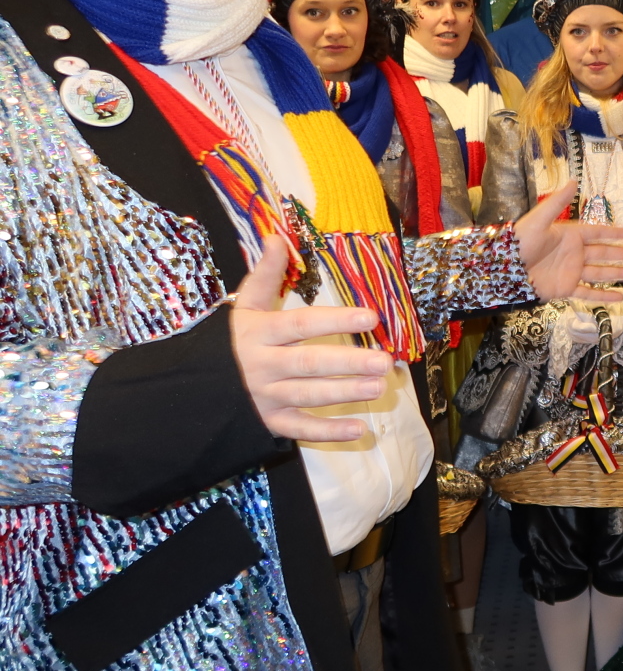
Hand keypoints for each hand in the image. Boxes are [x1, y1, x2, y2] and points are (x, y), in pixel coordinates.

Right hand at [232, 237, 395, 443]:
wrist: (189, 386)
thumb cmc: (228, 340)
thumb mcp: (243, 306)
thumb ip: (265, 274)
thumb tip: (277, 237)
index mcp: (260, 333)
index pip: (302, 324)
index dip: (336, 321)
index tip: (372, 317)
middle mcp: (262, 365)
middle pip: (310, 363)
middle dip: (348, 363)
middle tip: (385, 362)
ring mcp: (264, 396)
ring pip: (308, 395)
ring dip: (344, 393)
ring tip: (379, 388)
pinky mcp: (266, 422)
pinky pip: (298, 428)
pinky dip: (328, 433)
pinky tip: (359, 429)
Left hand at [515, 180, 622, 299]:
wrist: (503, 269)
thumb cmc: (518, 242)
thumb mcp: (538, 219)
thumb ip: (558, 202)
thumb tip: (573, 181)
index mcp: (570, 235)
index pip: (600, 233)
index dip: (618, 234)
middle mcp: (574, 253)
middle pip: (606, 253)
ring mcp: (571, 272)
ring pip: (602, 273)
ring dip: (621, 273)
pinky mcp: (565, 289)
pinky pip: (588, 293)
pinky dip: (604, 296)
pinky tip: (619, 297)